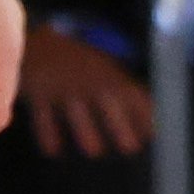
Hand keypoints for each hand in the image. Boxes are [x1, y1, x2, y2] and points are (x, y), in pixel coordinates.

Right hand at [20, 23, 154, 158]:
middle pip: (106, 101)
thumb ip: (126, 93)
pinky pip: (43, 113)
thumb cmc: (80, 66)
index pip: (131, 94)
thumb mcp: (106, 71)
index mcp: (109, 76)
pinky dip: (47, 132)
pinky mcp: (39, 92)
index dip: (144, 114)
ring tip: (94, 151)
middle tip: (130, 148)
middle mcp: (88, 82)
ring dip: (85, 130)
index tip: (153, 135)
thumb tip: (153, 121)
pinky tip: (53, 150)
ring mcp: (63, 87)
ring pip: (75, 109)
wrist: (39, 41)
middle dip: (120, 124)